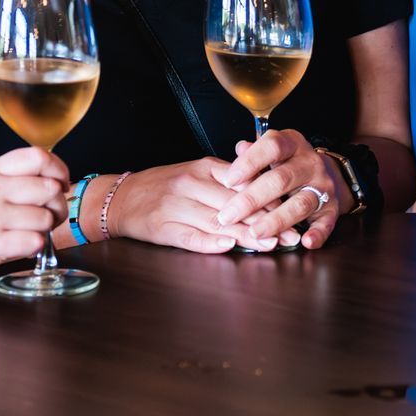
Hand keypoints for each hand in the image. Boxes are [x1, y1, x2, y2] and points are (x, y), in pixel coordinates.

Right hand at [0, 147, 67, 292]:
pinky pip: (35, 242)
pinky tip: (20, 246)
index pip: (37, 156)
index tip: (62, 183)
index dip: (59, 169)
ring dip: (44, 229)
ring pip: (45, 218)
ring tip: (29, 233)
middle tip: (50, 216)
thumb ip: (8, 178)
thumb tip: (51, 179)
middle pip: (48, 188)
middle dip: (57, 205)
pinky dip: (34, 246)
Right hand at [108, 159, 278, 253]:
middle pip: (234, 204)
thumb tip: (267, 193)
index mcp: (203, 167)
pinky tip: (227, 248)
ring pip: (216, 221)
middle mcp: (191, 184)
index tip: (293, 212)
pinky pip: (189, 236)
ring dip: (245, 235)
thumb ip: (227, 181)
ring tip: (269, 246)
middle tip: (291, 235)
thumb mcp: (196, 173)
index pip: (243, 183)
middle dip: (265, 221)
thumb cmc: (165, 186)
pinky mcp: (162, 227)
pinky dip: (209, 243)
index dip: (270, 199)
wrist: (122, 197)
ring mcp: (175, 206)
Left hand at [215, 130, 345, 249]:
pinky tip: (305, 243)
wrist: (329, 172)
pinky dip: (318, 234)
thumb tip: (240, 148)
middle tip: (228, 216)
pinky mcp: (332, 208)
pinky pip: (327, 222)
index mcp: (292, 143)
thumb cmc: (288, 163)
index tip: (228, 180)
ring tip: (254, 233)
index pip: (272, 147)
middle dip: (252, 199)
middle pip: (281, 179)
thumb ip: (254, 152)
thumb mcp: (273, 151)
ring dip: (276, 220)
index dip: (249, 162)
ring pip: (300, 204)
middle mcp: (310, 163)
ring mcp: (323, 186)